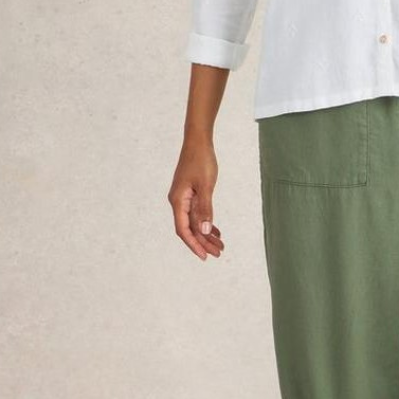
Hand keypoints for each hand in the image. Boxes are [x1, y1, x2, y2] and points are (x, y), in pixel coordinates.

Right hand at [170, 137, 223, 259]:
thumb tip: (204, 230)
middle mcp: (178, 202)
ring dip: (206, 234)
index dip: (194, 244)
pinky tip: (215, 230)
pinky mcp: (190, 193)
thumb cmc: (201, 160)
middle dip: (203, 242)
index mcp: (178, 201)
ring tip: (220, 245)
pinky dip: (206, 222)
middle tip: (219, 253)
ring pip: (194, 222)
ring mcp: (184, 198)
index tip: (205, 256)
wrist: (198, 142)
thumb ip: (204, 209)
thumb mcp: (205, 186)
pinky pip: (197, 213)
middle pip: (190, 228)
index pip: (184, 230)